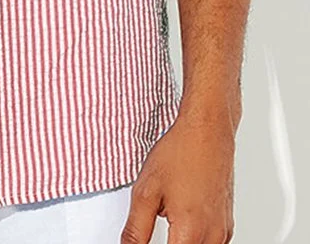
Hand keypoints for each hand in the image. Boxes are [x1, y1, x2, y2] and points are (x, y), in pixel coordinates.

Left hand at [120, 109, 236, 243]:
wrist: (207, 130)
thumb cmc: (181, 152)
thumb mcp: (146, 191)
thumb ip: (136, 230)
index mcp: (190, 232)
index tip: (142, 243)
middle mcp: (212, 237)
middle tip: (153, 230)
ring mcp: (223, 232)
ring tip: (169, 226)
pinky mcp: (227, 224)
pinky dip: (195, 241)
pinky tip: (181, 226)